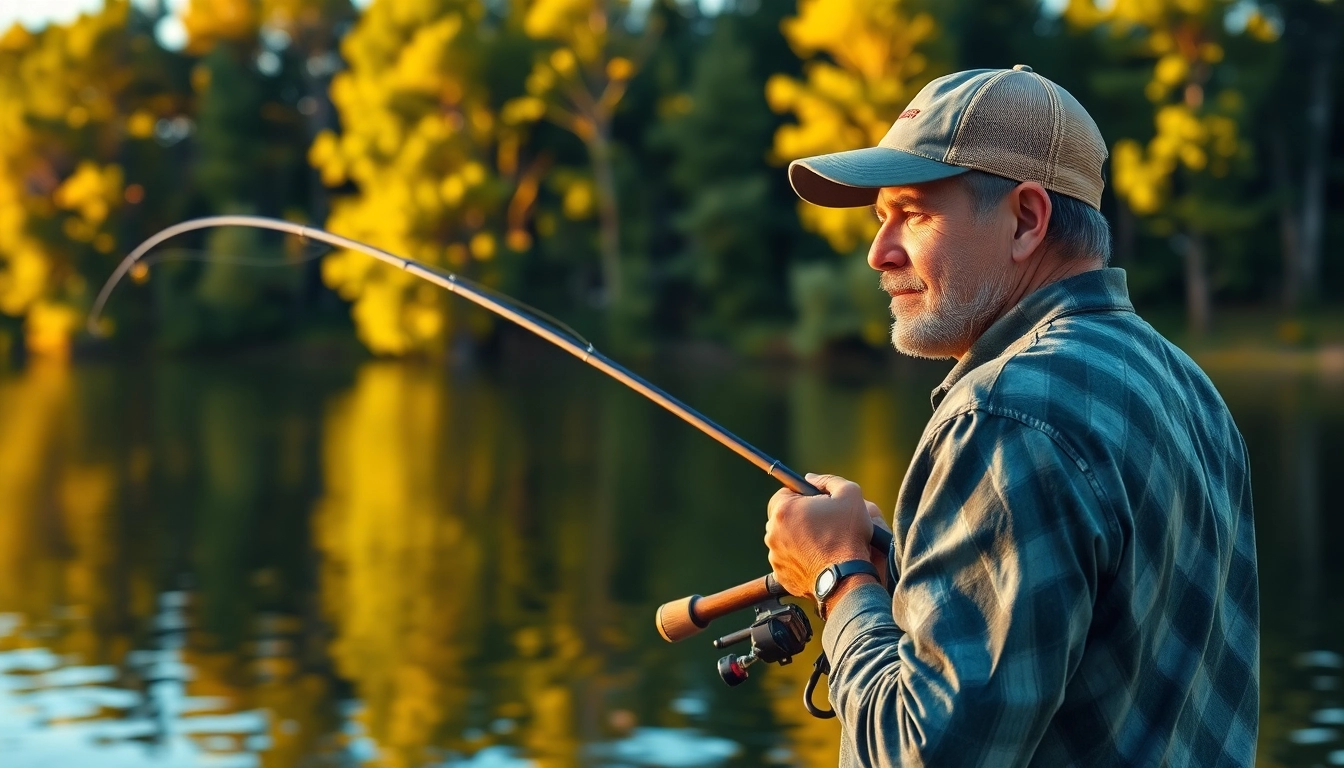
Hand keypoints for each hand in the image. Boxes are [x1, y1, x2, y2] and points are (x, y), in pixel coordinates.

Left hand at [765, 473, 876, 598]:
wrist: (847, 578)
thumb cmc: (848, 535)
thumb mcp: (849, 494)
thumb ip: (827, 480)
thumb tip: (810, 479)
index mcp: (783, 509)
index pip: (784, 493)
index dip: (802, 496)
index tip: (816, 504)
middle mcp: (773, 532)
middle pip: (783, 517)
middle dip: (799, 517)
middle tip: (822, 524)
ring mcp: (775, 555)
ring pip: (785, 539)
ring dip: (799, 538)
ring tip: (823, 543)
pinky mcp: (781, 574)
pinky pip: (788, 560)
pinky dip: (800, 559)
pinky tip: (818, 559)